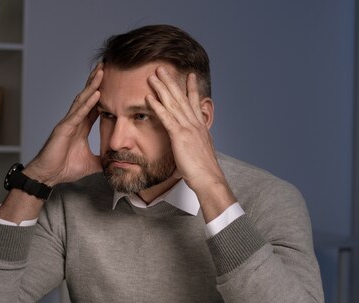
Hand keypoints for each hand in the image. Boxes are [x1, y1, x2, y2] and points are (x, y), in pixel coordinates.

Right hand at [24, 63, 103, 185]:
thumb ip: (103, 160)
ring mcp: (69, 122)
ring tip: (102, 71)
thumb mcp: (91, 163)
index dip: (103, 93)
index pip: (95, 106)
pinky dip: (87, 103)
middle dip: (96, 81)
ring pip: (83, 100)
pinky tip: (96, 93)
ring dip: (93, 85)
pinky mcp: (64, 128)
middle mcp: (75, 121)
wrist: (48, 175)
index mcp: (81, 126)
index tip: (113, 82)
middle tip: (106, 65)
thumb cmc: (64, 168)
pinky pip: (78, 113)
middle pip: (88, 96)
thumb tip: (116, 162)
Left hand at [145, 66, 235, 220]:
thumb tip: (192, 149)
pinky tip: (149, 97)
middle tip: (163, 68)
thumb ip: (195, 146)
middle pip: (181, 98)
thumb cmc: (204, 171)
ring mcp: (188, 128)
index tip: (190, 75)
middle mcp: (195, 124)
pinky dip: (157, 106)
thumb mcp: (200, 154)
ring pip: (173, 103)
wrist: (209, 178)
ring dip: (162, 88)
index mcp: (200, 127)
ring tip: (153, 76)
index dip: (191, 88)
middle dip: (171, 82)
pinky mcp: (180, 136)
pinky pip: (166, 118)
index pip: (195, 103)